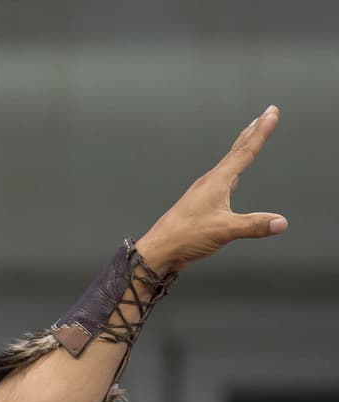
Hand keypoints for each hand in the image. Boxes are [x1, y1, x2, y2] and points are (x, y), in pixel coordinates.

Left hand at [135, 105, 286, 273]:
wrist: (160, 249)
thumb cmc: (185, 236)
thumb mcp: (224, 230)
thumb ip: (254, 225)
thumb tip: (280, 222)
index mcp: (216, 182)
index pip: (245, 151)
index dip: (261, 132)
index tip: (271, 113)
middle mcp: (210, 182)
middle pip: (236, 151)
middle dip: (253, 131)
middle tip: (266, 114)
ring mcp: (204, 191)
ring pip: (228, 163)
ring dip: (242, 148)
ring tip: (251, 135)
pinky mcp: (201, 203)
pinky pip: (222, 178)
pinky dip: (232, 169)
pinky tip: (233, 176)